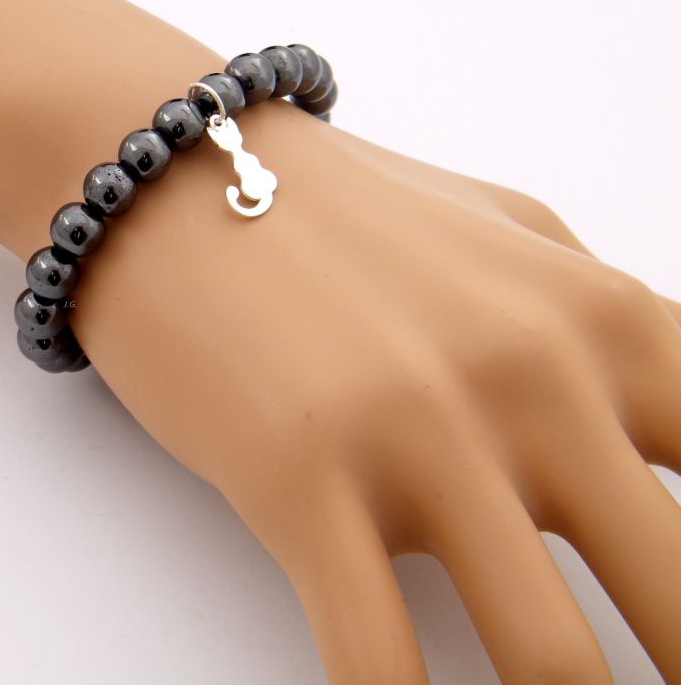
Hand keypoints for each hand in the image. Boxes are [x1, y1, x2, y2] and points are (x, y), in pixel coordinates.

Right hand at [65, 104, 680, 684]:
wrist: (185, 183)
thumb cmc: (347, 213)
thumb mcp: (514, 237)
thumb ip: (608, 329)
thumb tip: (665, 427)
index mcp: (603, 321)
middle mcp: (534, 378)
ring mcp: (417, 433)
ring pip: (551, 667)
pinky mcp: (302, 481)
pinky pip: (380, 665)